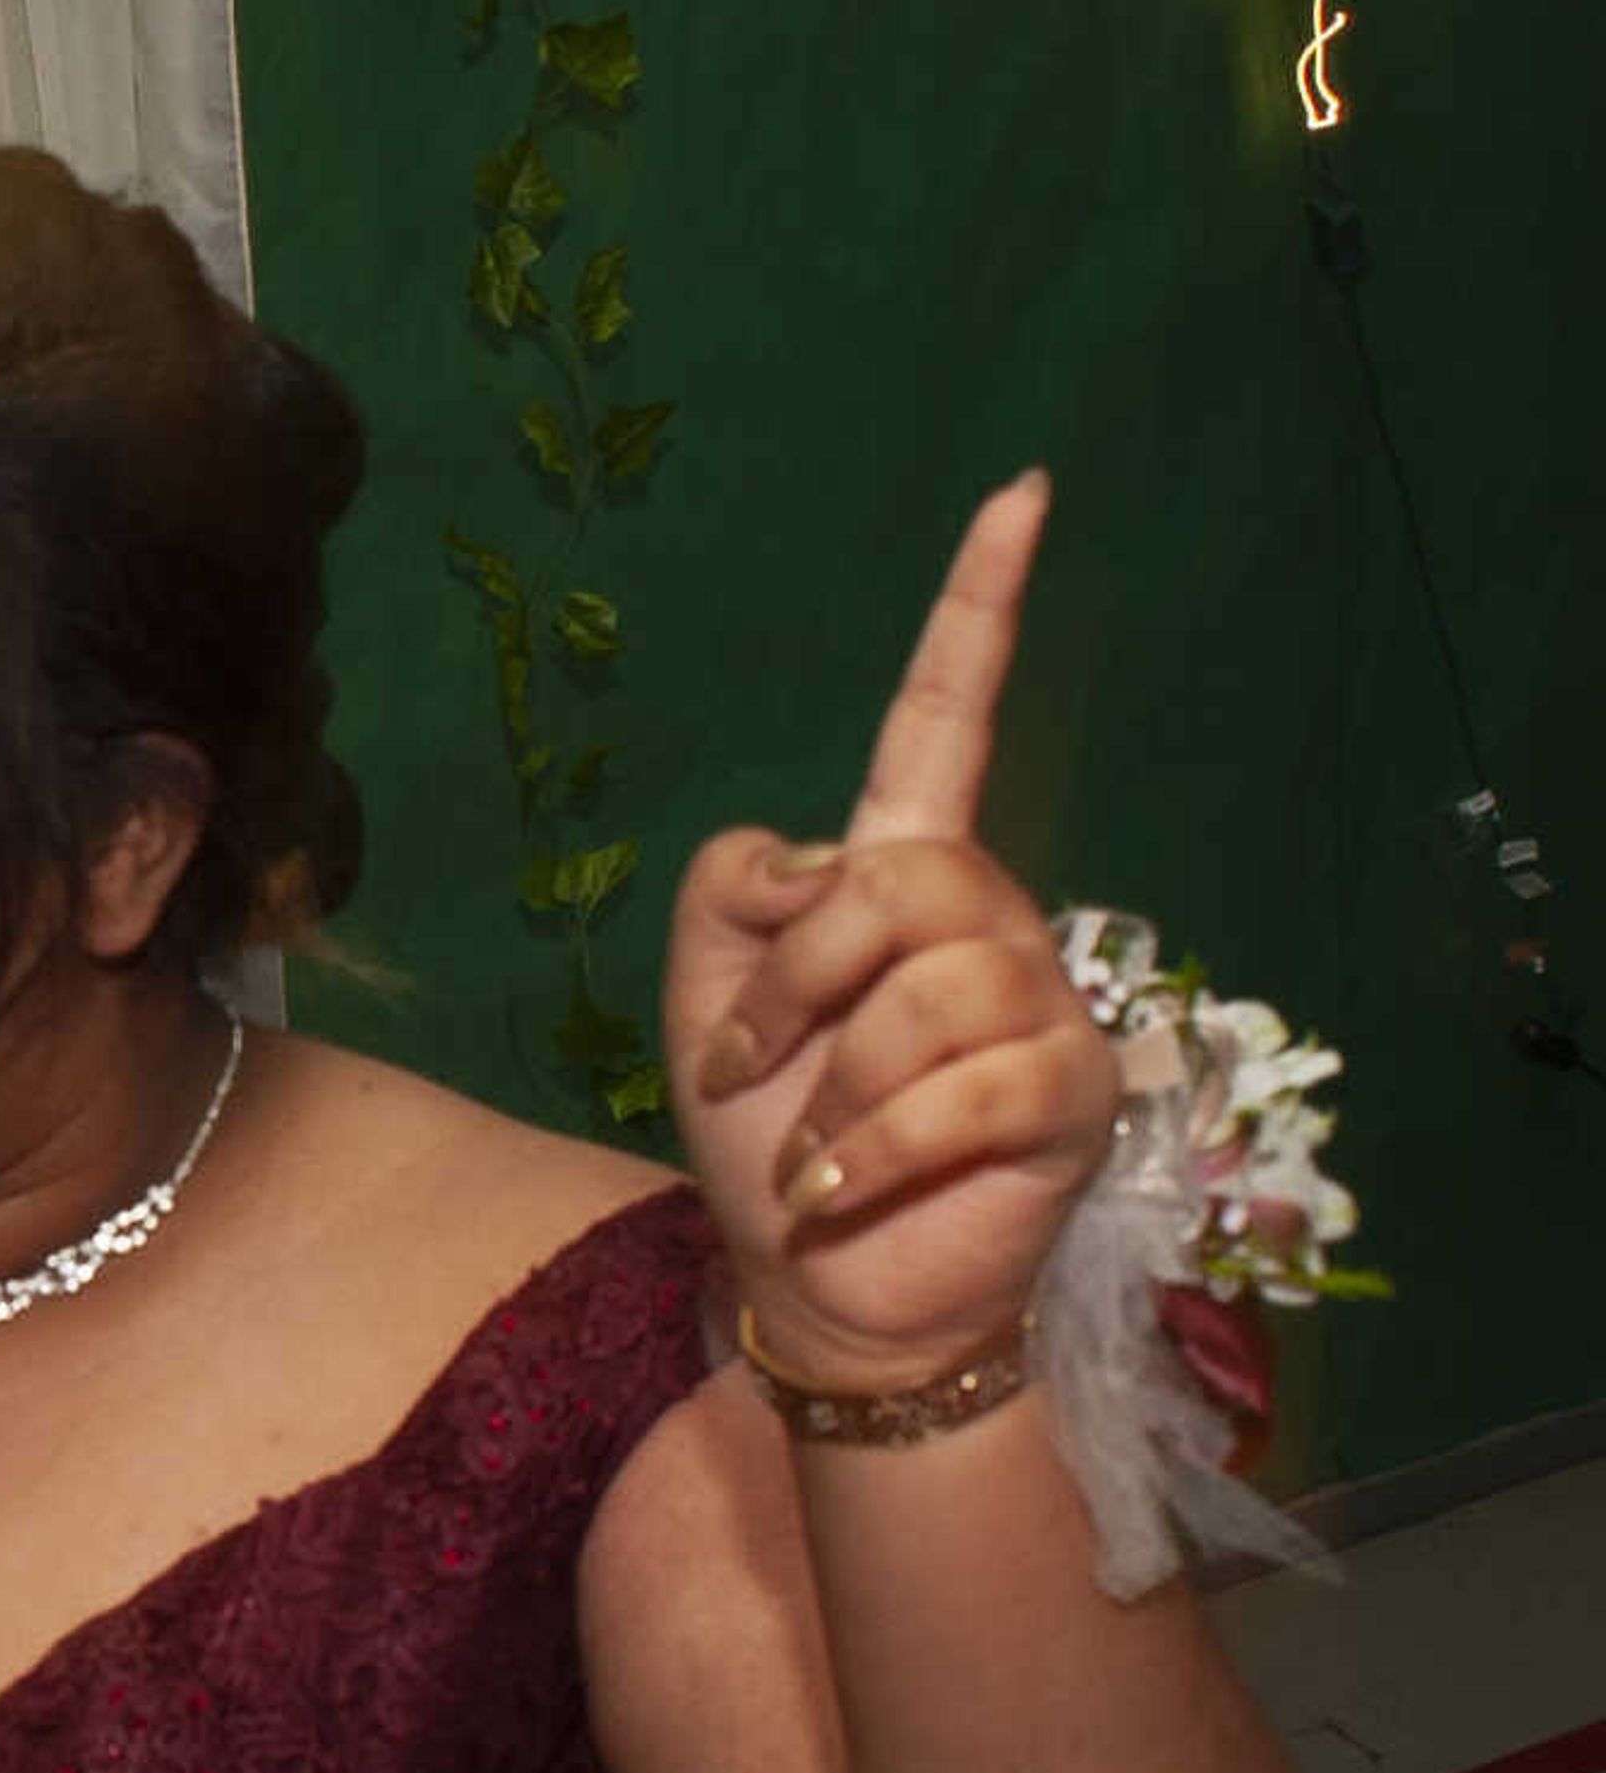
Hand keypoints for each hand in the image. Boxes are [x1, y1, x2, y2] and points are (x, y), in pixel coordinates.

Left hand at [663, 473, 1119, 1390]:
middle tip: (746, 1070)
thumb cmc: (766, 1133)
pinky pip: (970, 1089)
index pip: (945, 717)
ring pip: (927, 993)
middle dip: (792, 984)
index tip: (1020, 492)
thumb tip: (812, 860)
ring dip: (830, 1086)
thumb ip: (729, 897)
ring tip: (810, 1147)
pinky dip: (875, 1148)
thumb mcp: (701, 1002)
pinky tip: (845, 1188)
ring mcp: (1042, 1004)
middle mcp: (987, 917)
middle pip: (898, 881)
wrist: (814, 1279)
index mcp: (898, 872)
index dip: (978, 611)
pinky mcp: (1071, 1096)